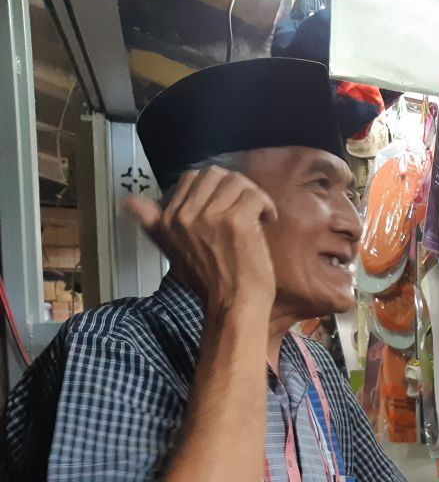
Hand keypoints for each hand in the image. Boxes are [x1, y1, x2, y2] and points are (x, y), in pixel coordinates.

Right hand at [123, 166, 277, 318]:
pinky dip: (266, 206)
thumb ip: (154, 224)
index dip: (215, 188)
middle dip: (235, 187)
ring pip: (236, 181)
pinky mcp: (235, 220)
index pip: (190, 178)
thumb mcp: (173, 251)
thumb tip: (128, 201)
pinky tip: (267, 221)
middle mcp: (184, 214)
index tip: (228, 208)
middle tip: (247, 208)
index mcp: (169, 219)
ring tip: (258, 216)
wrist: (233, 306)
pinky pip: (254, 195)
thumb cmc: (210, 283)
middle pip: (214, 175)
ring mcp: (210, 216)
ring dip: (253, 196)